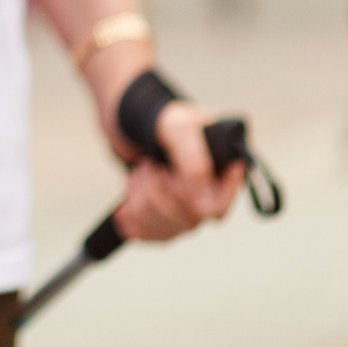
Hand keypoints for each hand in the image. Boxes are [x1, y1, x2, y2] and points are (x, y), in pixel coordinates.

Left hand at [113, 100, 244, 241]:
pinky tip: (123, 211)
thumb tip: (203, 207)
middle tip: (146, 166)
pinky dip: (136, 223)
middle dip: (157, 195)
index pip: (217, 208)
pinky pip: (155, 233)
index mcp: (224, 170)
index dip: (188, 199)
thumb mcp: (179, 129)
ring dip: (143, 204)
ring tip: (138, 173)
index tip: (164, 173)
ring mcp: (188, 201)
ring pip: (170, 228)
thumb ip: (195, 164)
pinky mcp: (164, 209)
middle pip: (188, 220)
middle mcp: (210, 189)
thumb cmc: (160, 115)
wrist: (129, 113)